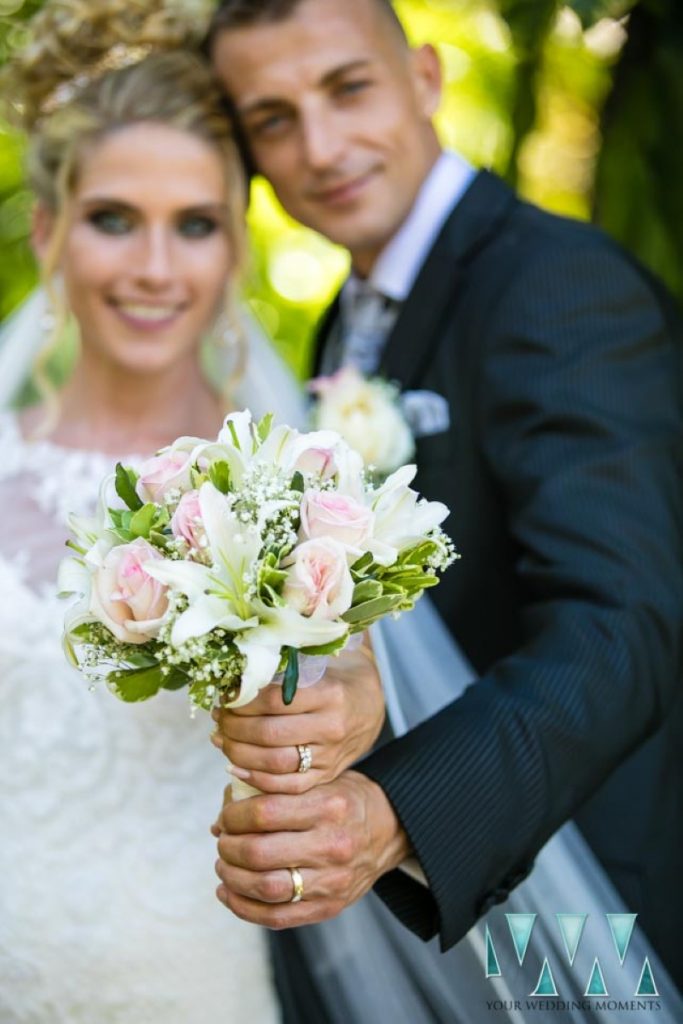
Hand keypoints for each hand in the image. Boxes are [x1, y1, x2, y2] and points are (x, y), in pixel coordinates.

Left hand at [210, 644, 384, 793]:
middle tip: (219, 718)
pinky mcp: (326, 775)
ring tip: (221, 739)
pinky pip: (286, 786)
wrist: (372, 705)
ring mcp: (330, 755)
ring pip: (274, 763)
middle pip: (268, 734)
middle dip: (233, 727)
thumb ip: (285, 659)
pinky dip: (255, 779)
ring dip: (237, 753)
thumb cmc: (337, 675)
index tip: (225, 696)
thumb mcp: (319, 659)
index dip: (241, 700)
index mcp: (330, 694)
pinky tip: (235, 767)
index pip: (272, 700)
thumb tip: (238, 662)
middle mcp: (331, 726)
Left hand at [212, 770, 410, 926]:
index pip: (264, 813)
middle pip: (259, 854)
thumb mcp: (318, 781)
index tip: (226, 816)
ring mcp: (332, 881)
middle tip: (223, 840)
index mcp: (329, 806)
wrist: (391, 829)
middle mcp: (333, 845)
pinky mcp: (329, 907)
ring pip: (265, 889)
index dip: (233, 816)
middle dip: (228, 848)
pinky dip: (244, 908)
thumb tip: (221, 817)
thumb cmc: (345, 800)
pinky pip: (277, 917)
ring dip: (232, 878)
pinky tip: (229, 892)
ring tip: (224, 865)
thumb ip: (274, 793)